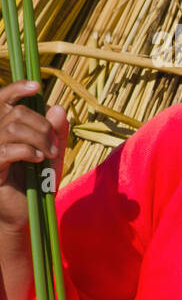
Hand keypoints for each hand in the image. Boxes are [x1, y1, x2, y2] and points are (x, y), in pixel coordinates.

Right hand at [0, 79, 68, 237]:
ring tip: (49, 154)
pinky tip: (38, 159)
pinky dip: (28, 151)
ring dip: (39, 139)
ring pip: (13, 128)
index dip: (16, 88)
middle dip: (43, 126)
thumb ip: (57, 131)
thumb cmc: (38, 182)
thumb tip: (57, 107)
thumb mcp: (53, 154)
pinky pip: (6, 150)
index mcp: (4, 127)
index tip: (37, 86)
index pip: (2, 99)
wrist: (26, 212)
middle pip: (17, 113)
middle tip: (54, 145)